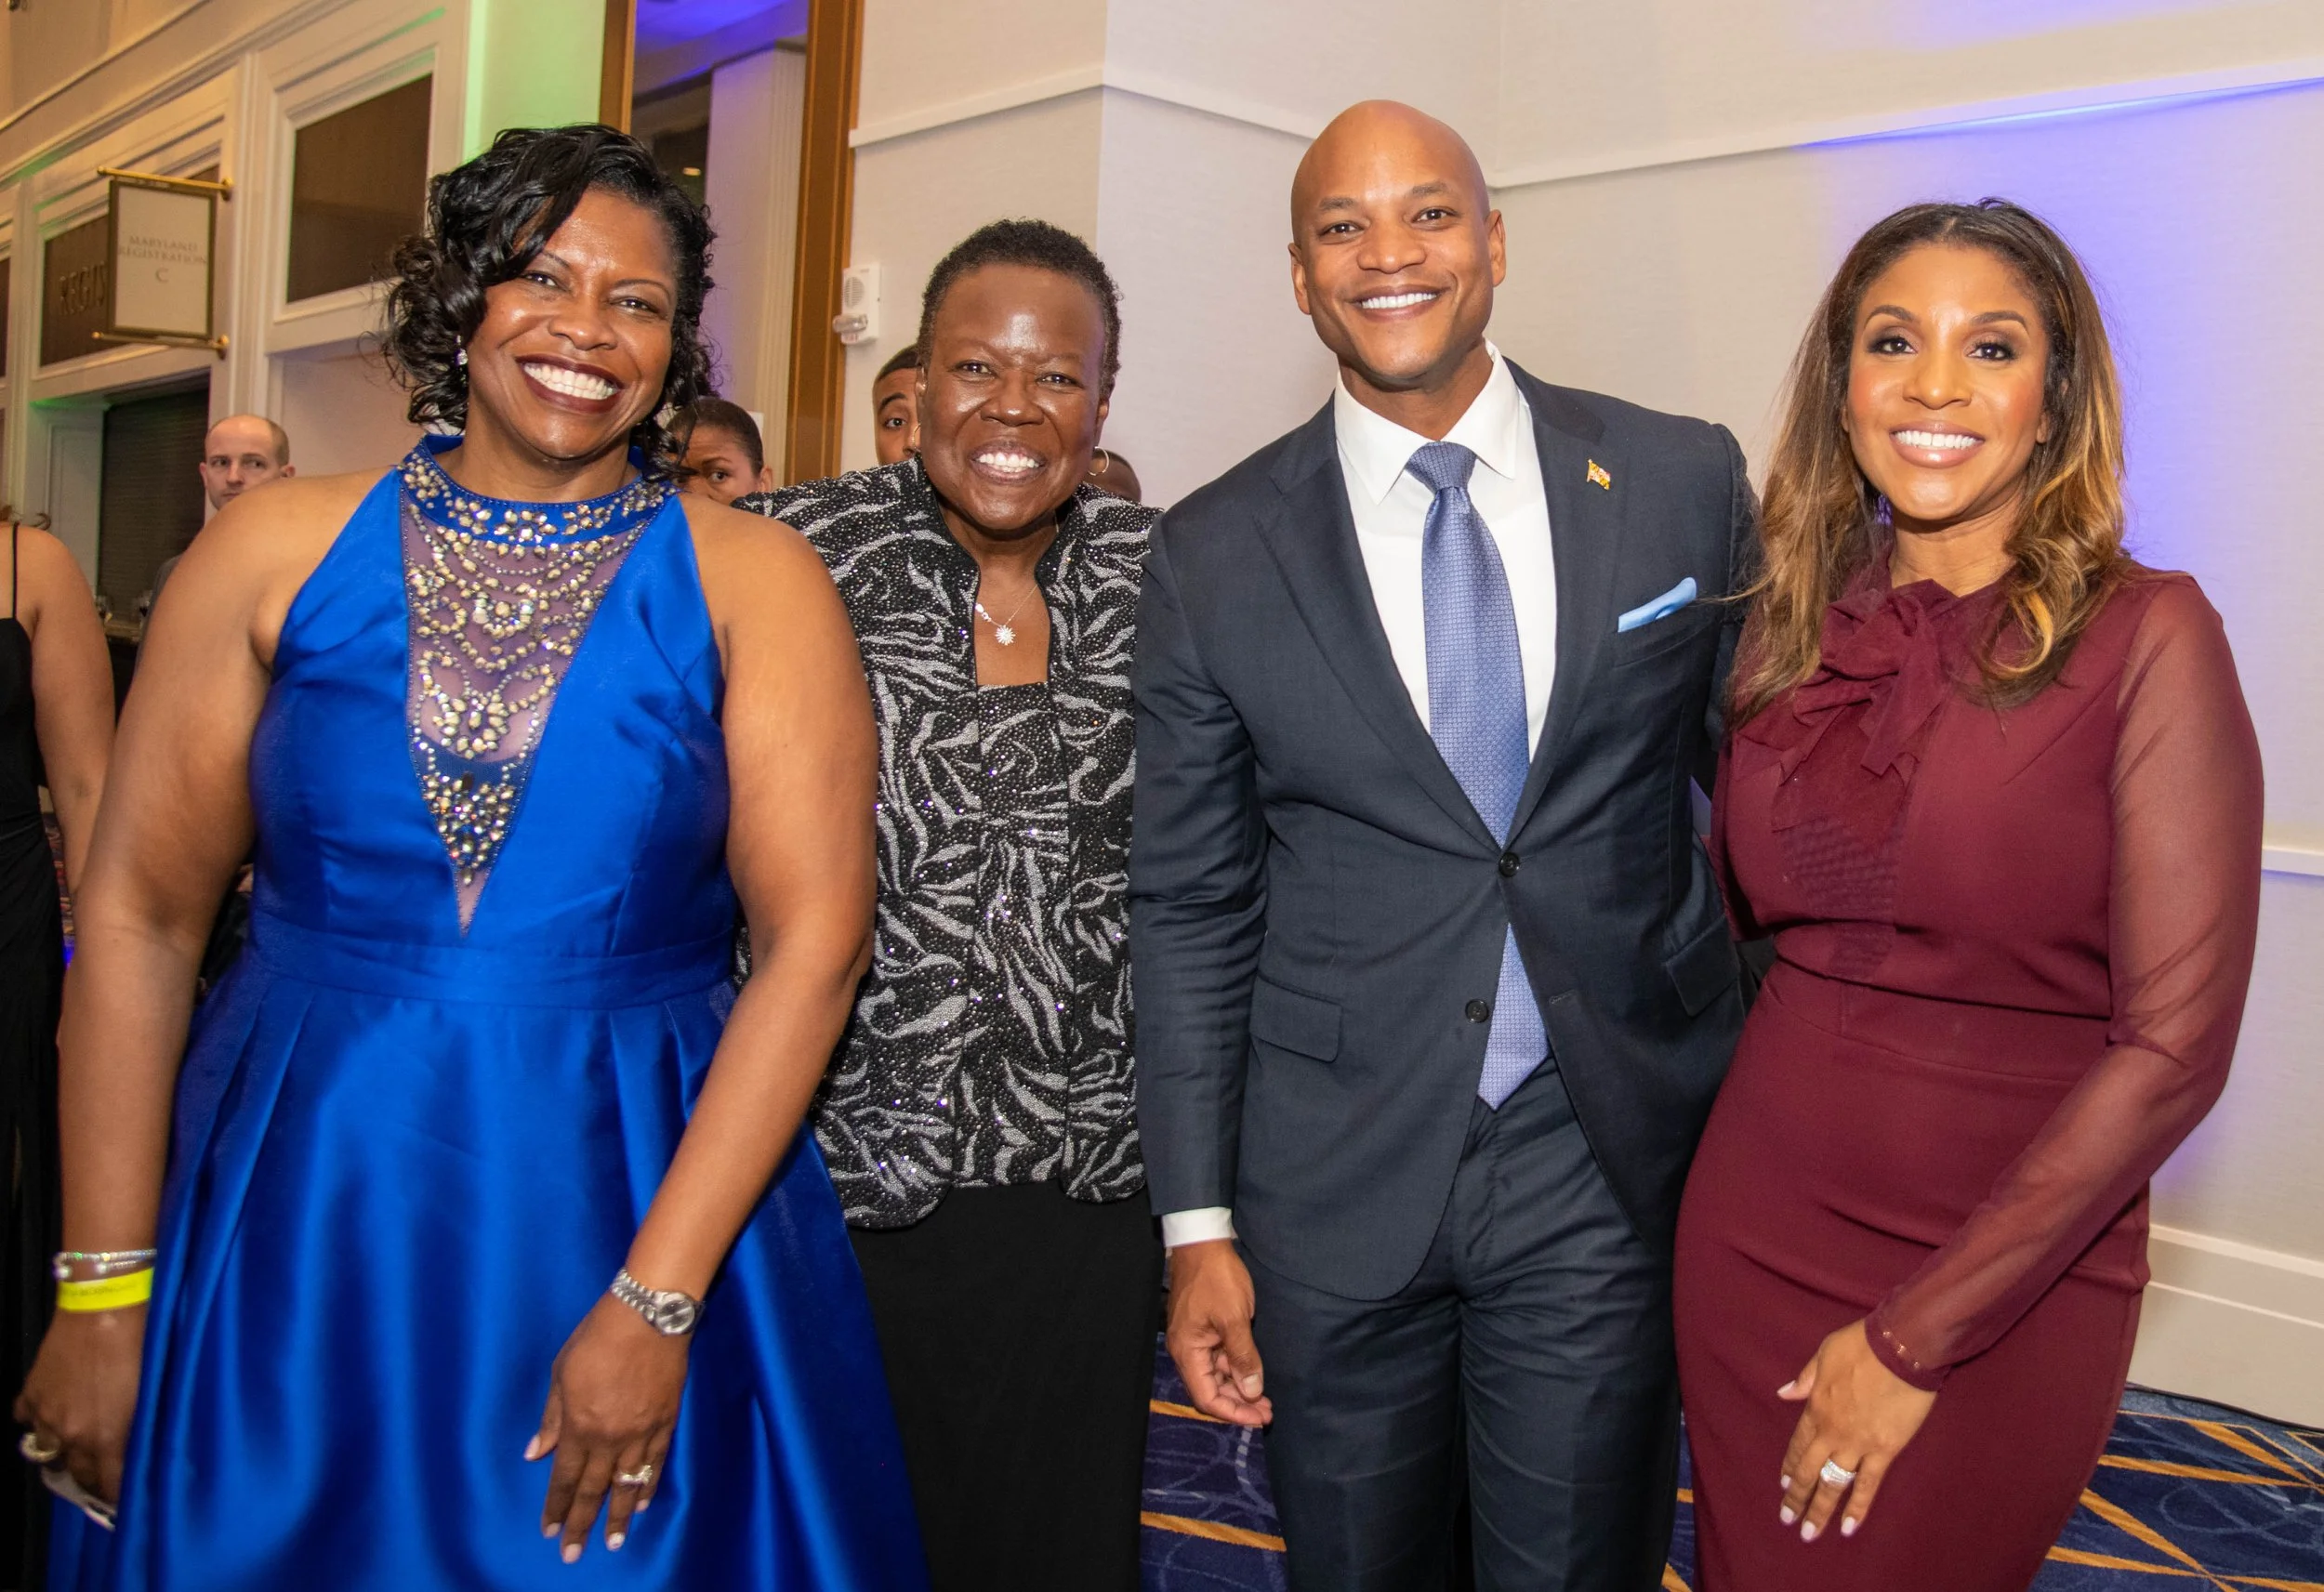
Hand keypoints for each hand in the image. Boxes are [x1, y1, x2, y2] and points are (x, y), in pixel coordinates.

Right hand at [13, 1306, 146, 1507]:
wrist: (105, 1307)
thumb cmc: (142, 1346)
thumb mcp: (151, 1393)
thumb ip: (140, 1428)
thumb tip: (139, 1450)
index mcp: (105, 1437)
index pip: (108, 1485)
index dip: (117, 1495)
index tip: (127, 1499)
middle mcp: (70, 1434)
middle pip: (77, 1473)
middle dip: (92, 1479)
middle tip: (105, 1476)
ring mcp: (46, 1413)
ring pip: (47, 1450)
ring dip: (64, 1452)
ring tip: (78, 1448)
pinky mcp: (31, 1392)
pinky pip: (27, 1419)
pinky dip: (39, 1420)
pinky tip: (54, 1413)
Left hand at [528, 1295, 688, 1560]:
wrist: (649, 1315)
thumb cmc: (597, 1337)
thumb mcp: (561, 1372)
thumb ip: (551, 1417)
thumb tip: (535, 1452)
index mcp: (580, 1426)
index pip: (565, 1477)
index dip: (557, 1506)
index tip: (550, 1532)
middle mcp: (610, 1438)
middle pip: (594, 1489)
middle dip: (581, 1524)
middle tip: (573, 1555)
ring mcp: (641, 1432)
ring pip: (626, 1484)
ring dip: (616, 1516)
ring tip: (612, 1543)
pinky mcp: (665, 1422)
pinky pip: (655, 1463)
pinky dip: (646, 1486)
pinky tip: (639, 1504)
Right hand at [1165, 1241, 1271, 1427]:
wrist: (1203, 1243)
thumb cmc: (1217, 1278)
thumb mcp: (1234, 1318)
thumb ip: (1243, 1357)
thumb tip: (1253, 1392)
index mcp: (1188, 1352)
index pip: (1206, 1398)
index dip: (1233, 1413)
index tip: (1260, 1418)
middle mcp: (1187, 1351)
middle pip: (1210, 1391)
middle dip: (1238, 1404)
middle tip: (1267, 1411)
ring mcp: (1194, 1340)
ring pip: (1215, 1376)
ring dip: (1238, 1388)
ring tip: (1265, 1397)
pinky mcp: (1203, 1330)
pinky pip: (1217, 1359)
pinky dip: (1234, 1369)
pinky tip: (1253, 1373)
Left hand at [1776, 1319, 1935, 1541]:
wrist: (1900, 1348)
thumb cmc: (1861, 1346)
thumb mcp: (1824, 1354)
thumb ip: (1805, 1379)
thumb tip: (1784, 1393)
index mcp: (1815, 1407)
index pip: (1798, 1444)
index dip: (1790, 1465)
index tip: (1783, 1484)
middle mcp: (1831, 1431)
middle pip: (1809, 1470)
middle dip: (1797, 1497)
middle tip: (1787, 1519)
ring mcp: (1856, 1444)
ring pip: (1833, 1484)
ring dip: (1820, 1510)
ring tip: (1808, 1533)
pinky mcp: (1884, 1451)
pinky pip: (1868, 1485)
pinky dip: (1857, 1507)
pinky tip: (1848, 1527)